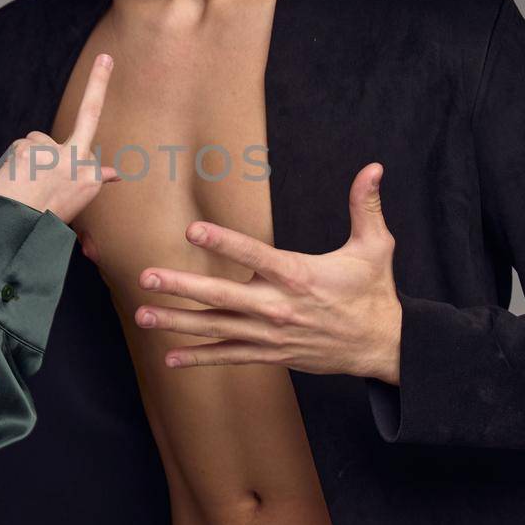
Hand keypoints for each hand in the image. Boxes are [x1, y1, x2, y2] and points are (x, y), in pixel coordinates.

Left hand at [0, 52, 121, 223]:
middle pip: (90, 114)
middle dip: (99, 82)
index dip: (89, 156)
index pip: (96, 159)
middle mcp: (79, 165)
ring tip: (24, 185)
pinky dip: (15, 161)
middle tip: (106, 57)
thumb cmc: (41, 222)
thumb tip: (116, 173)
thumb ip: (91, 181)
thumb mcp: (72, 204)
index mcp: (91, 181)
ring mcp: (56, 154)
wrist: (14, 234)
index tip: (113, 113)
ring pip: (40, 141)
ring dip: (30, 157)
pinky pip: (22, 146)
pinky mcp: (32, 149)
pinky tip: (14, 181)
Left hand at [132, 163, 402, 382]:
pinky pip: (229, 355)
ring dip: (178, 322)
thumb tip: (374, 167)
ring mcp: (271, 335)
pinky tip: (170, 357)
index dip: (224, 241)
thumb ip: (366, 206)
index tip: (192, 229)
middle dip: (182, 286)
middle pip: (223, 296)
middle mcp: (278, 307)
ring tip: (143, 315)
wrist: (382, 346)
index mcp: (299, 275)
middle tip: (147, 277)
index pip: (255, 254)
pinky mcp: (271, 354)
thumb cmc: (375, 292)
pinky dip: (200, 357)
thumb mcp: (376, 247)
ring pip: (217, 328)